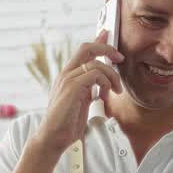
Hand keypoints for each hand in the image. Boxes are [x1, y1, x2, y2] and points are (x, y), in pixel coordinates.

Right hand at [31, 30, 122, 155]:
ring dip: (112, 76)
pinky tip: (104, 96)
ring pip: (96, 64)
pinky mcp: (71, 88)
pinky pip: (95, 75)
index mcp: (68, 76)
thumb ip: (89, 90)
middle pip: (87, 48)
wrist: (52, 138)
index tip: (108, 33)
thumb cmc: (66, 123)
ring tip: (115, 91)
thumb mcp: (81, 102)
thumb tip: (101, 84)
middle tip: (120, 58)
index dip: (97, 40)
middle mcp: (66, 74)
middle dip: (107, 48)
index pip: (83, 51)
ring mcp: (67, 80)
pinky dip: (105, 83)